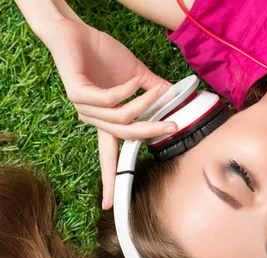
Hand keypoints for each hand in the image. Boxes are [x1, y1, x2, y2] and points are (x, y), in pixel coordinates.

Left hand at [45, 19, 177, 208]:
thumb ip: (155, 90)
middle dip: (151, 133)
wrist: (75, 32)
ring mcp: (84, 107)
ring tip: (159, 90)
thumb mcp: (137, 75)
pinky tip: (135, 79)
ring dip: (145, 103)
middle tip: (174, 124)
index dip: (110, 181)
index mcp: (106, 121)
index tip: (109, 206)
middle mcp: (93, 119)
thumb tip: (180, 96)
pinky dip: (128, 90)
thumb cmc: (103, 54)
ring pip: (121, 119)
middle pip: (125, 138)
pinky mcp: (77, 93)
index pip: (109, 157)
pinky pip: (110, 100)